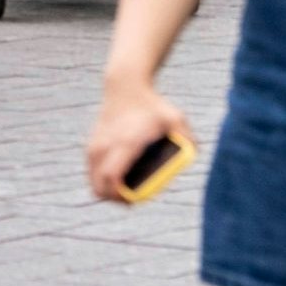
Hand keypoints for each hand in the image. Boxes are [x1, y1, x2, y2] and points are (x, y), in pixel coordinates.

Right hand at [84, 75, 188, 204]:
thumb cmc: (153, 106)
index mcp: (126, 144)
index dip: (122, 197)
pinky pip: (92, 174)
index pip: (112, 178)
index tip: (136, 200)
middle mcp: (105, 147)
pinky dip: (103, 180)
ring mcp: (95, 146)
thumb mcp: (176, 119)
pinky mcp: (91, 145)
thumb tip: (193, 158)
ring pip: (93, 183)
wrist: (124, 85)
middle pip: (99, 188)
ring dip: (109, 191)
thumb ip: (188, 140)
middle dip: (116, 200)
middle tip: (133, 198)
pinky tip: (118, 176)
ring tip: (127, 188)